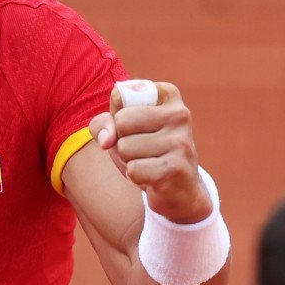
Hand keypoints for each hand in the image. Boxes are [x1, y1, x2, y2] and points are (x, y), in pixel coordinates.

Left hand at [87, 80, 212, 224]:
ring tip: (148, 163)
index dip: (117, 118)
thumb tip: (106, 140)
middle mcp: (179, 113)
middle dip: (121, 141)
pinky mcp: (176, 167)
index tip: (137, 126)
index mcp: (167, 95)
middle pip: (121, 121)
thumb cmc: (147, 151)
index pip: (120, 96)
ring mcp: (180, 141)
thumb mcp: (122, 131)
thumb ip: (103, 123)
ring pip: (124, 147)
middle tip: (141, 150)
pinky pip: (133, 169)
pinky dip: (135, 177)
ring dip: (129, 161)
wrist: (180, 190)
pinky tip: (153, 177)